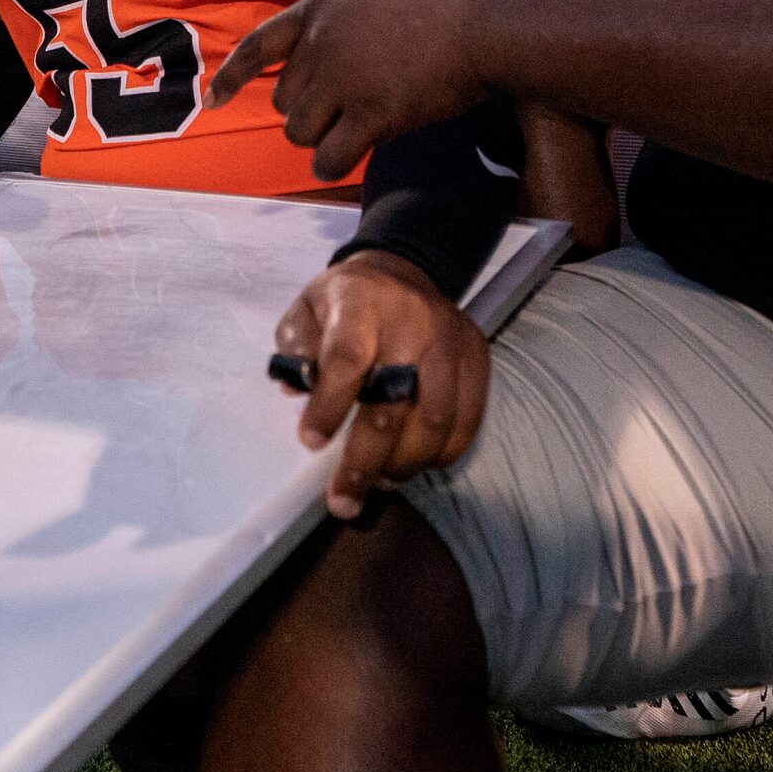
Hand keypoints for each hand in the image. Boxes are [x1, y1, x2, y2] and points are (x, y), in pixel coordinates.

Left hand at [211, 0, 491, 180]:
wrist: (480, 22)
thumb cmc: (438, 13)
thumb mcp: (370, 3)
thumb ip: (337, 35)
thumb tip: (314, 86)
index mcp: (317, 11)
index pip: (258, 46)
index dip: (234, 76)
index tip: (214, 100)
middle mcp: (319, 44)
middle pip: (285, 103)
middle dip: (310, 116)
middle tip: (351, 110)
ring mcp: (342, 78)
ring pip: (300, 134)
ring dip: (323, 142)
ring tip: (357, 131)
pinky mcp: (369, 113)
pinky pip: (329, 158)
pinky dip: (334, 166)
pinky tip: (353, 159)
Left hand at [276, 251, 489, 518]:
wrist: (402, 273)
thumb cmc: (344, 303)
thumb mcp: (305, 310)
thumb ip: (295, 349)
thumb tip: (297, 394)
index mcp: (360, 303)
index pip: (347, 358)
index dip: (330, 406)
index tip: (311, 443)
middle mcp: (411, 320)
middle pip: (394, 399)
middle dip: (365, 459)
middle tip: (343, 499)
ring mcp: (450, 338)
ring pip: (436, 416)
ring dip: (405, 462)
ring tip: (380, 482)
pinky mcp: (477, 355)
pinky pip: (468, 417)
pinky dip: (443, 452)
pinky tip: (416, 465)